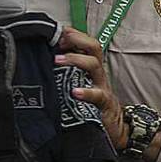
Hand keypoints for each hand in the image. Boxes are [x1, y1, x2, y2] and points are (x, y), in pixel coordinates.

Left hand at [56, 27, 126, 149]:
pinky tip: (75, 92)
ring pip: (94, 65)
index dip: (73, 35)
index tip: (58, 32)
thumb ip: (67, 76)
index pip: (86, 43)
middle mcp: (97, 75)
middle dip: (77, 39)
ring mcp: (101, 87)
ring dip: (76, 59)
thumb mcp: (80, 87)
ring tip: (58, 60)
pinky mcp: (104, 104)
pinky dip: (86, 92)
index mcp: (90, 69)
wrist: (115, 129)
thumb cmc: (93, 107)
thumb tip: (45, 63)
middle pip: (93, 48)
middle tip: (61, 40)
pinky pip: (97, 95)